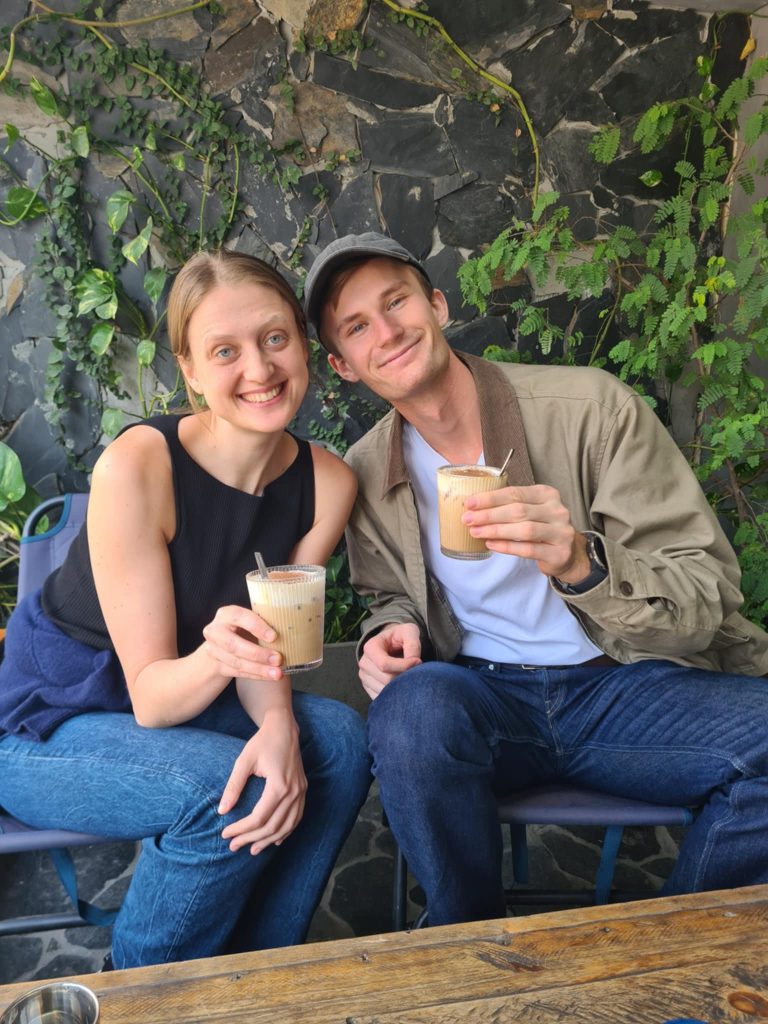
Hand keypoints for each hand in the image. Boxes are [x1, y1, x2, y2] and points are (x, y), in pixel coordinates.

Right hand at [201, 605, 284, 681]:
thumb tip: (290, 629)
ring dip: (259, 669)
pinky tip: (269, 676)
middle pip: (233, 644)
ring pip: (236, 662)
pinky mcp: (216, 666)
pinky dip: (256, 675)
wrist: (219, 647)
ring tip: (278, 673)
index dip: (256, 626)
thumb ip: (262, 623)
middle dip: (258, 654)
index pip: (239, 616)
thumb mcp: (248, 621)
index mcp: (226, 614)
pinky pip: (238, 673)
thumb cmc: (242, 630)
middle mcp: (215, 631)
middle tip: (278, 659)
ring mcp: (213, 650)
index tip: (274, 637)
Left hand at [218, 708, 306, 854]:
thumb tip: (222, 811)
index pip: (258, 818)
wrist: (284, 728)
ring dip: (268, 840)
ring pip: (287, 826)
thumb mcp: (244, 761)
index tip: (225, 834)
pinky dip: (286, 831)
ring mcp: (301, 792)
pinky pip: (297, 817)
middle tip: (233, 846)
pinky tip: (274, 840)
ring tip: (252, 850)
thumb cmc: (262, 742)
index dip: (241, 829)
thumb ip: (234, 786)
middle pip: (272, 826)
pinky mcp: (303, 790)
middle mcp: (294, 792)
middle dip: (251, 839)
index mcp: (279, 785)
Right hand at [359, 623, 421, 699]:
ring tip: (408, 675)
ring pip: (385, 691)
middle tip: (415, 670)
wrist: (392, 644)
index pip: (384, 664)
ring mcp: (365, 678)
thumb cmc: (400, 636)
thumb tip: (414, 662)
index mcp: (370, 648)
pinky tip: (402, 684)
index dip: (404, 666)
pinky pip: (383, 699)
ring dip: (401, 686)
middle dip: (404, 677)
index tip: (418, 661)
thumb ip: (413, 644)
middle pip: (386, 680)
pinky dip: (395, 694)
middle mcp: (364, 664)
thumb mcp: (409, 631)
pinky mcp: (369, 689)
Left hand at [463, 484, 590, 581]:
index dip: (490, 498)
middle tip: (467, 519)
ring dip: (496, 530)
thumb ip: (510, 506)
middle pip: (518, 510)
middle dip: (489, 515)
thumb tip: (474, 506)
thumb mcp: (531, 510)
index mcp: (547, 494)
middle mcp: (557, 510)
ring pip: (524, 529)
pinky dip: (507, 546)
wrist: (567, 554)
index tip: (469, 503)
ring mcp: (561, 532)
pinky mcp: (559, 553)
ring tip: (476, 532)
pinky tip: (491, 544)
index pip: (515, 493)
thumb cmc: (542, 528)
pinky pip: (528, 549)